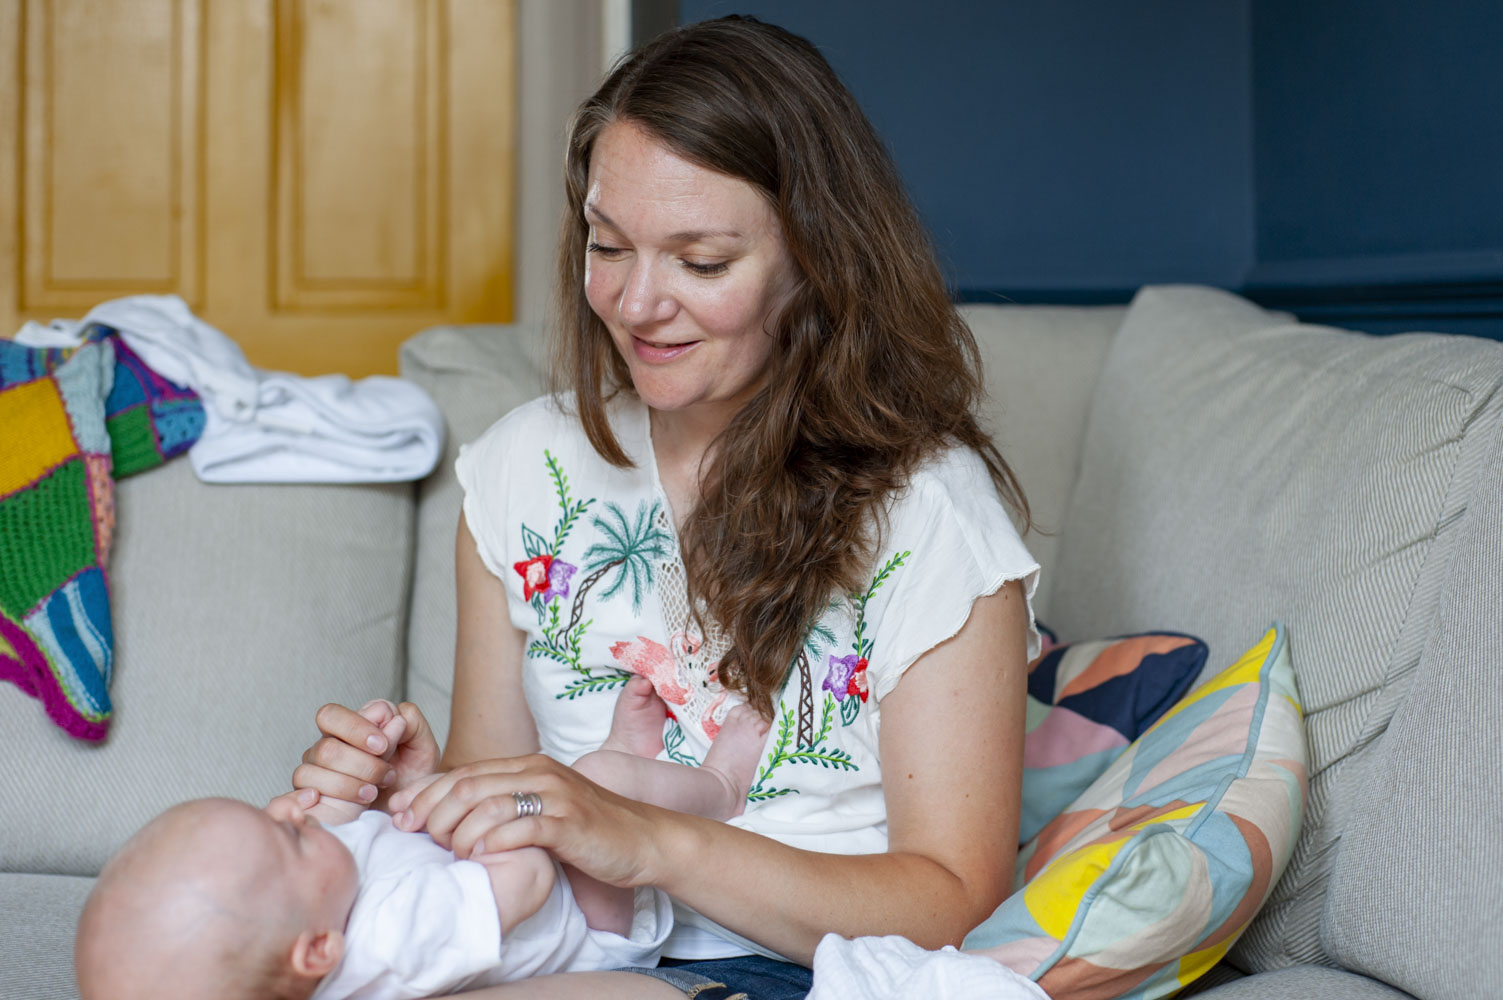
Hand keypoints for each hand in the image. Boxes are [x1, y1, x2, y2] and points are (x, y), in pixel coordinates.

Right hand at [292, 699, 440, 810]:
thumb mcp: (422, 749)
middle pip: (325, 747)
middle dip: (359, 763)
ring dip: (350, 783)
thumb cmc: (412, 779)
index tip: (384, 745)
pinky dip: (333, 796)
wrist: (407, 816)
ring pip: (313, 771)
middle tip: (386, 775)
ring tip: (375, 792)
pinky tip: (356, 801)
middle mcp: (326, 747)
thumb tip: (388, 713)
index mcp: (349, 729)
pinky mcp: (308, 799)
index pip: (331, 715)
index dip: (357, 728)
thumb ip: (411, 723)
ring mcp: (314, 773)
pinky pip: (304, 792)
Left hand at [388, 755, 666, 888]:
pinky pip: (521, 828)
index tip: (400, 816)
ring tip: (455, 853)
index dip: (425, 793)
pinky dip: (494, 842)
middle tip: (418, 836)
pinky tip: (483, 856)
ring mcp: (556, 796)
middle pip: (468, 785)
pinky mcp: (570, 823)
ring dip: (461, 832)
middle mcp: (539, 773)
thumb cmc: (588, 829)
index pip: (463, 771)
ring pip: (488, 805)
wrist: (644, 839)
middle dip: (433, 812)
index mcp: (528, 766)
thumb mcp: (542, 808)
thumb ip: (505, 804)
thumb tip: (453, 815)